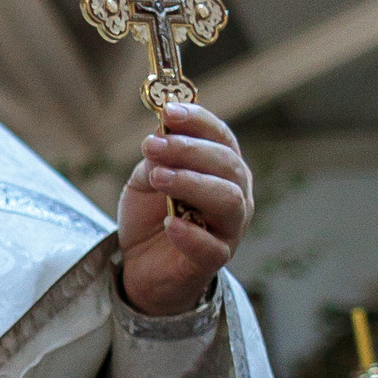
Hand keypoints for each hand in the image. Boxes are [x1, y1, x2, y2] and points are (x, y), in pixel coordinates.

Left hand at [118, 102, 252, 315]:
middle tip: (150, 146)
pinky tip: (170, 225)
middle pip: (226, 164)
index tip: (168, 111)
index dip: (198, 121)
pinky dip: (191, 234)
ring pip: (227, 200)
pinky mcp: (215, 259)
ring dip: (191, 183)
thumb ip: (155, 159)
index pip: (220, 137)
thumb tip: (159, 136)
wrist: (142, 265)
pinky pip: (212, 247)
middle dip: (188, 149)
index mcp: (221, 168)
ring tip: (157, 178)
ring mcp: (230, 228)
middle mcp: (235, 194)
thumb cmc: (153, 215)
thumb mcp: (145, 180)